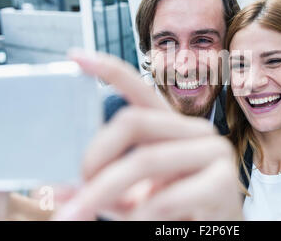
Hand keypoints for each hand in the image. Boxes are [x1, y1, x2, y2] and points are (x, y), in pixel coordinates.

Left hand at [53, 50, 242, 219]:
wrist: (215, 234)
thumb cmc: (174, 211)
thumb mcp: (133, 194)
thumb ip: (101, 186)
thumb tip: (55, 189)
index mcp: (173, 128)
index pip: (141, 88)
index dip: (109, 68)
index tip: (75, 57)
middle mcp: (196, 130)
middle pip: (132, 121)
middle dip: (95, 156)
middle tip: (80, 185)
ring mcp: (214, 152)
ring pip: (144, 159)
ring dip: (106, 192)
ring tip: (87, 212)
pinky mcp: (225, 182)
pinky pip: (165, 196)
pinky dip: (140, 216)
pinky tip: (140, 222)